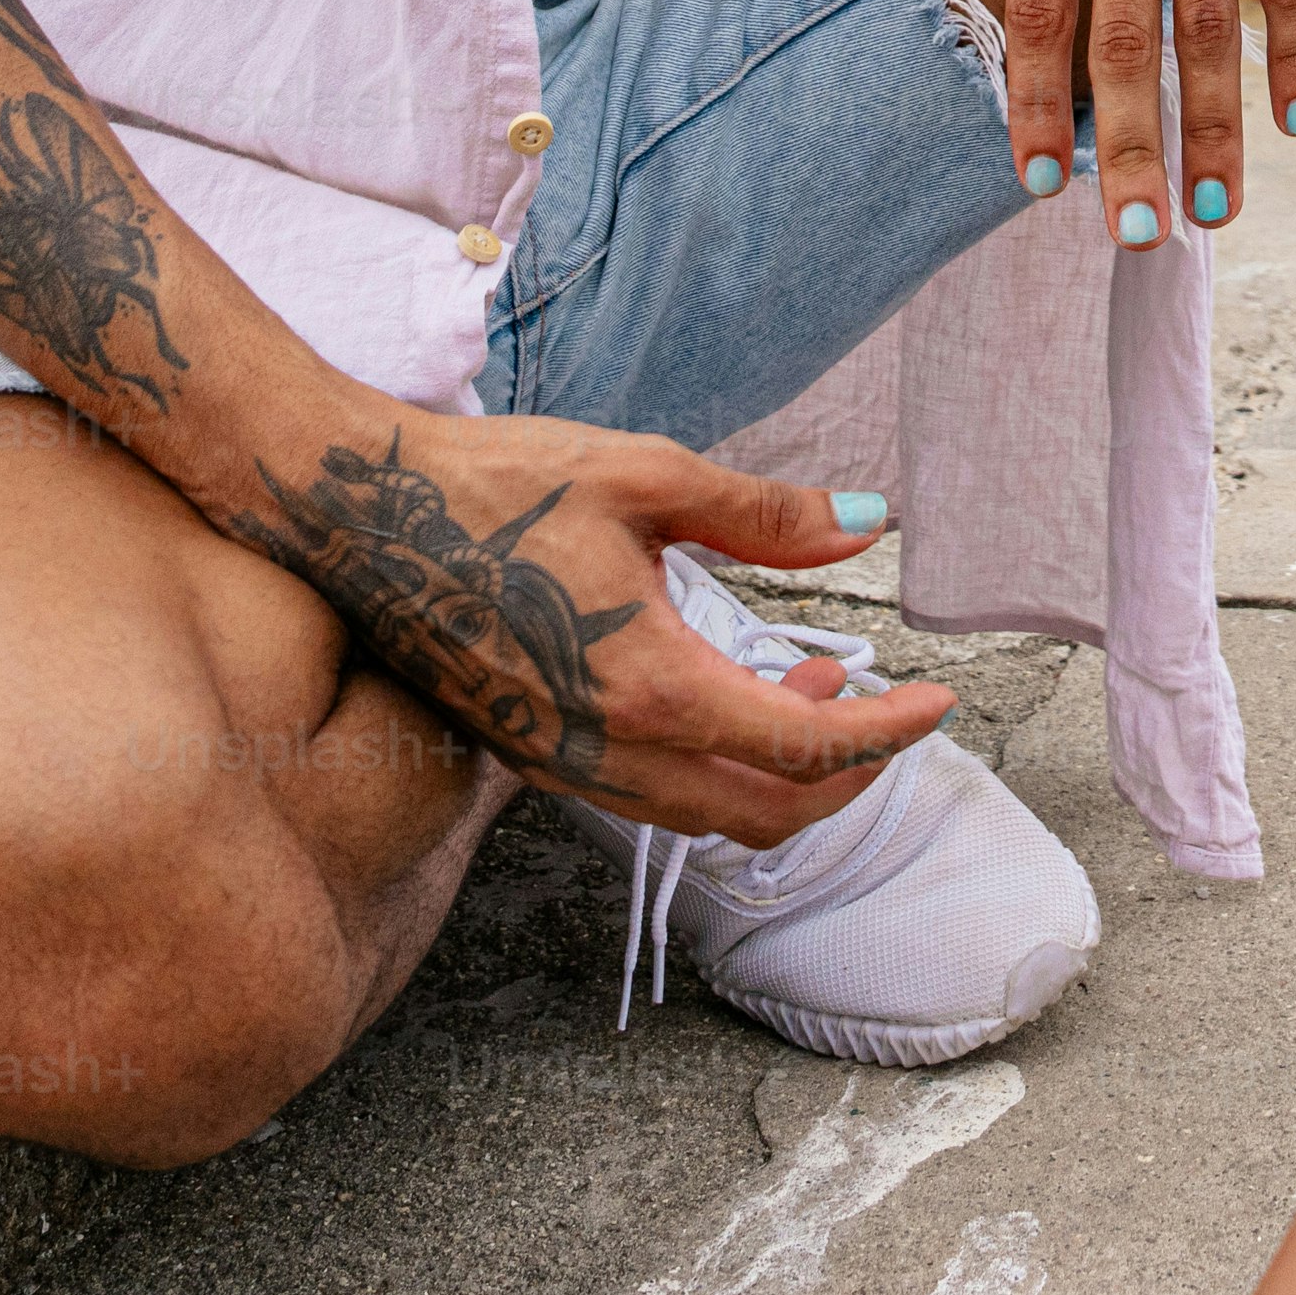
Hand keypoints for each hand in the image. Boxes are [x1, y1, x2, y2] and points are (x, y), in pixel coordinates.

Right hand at [242, 411, 943, 845]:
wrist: (358, 514)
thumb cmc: (497, 484)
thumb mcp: (646, 476)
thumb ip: (765, 515)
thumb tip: (867, 527)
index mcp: (649, 684)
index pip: (804, 747)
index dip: (887, 732)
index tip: (937, 699)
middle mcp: (607, 751)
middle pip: (765, 814)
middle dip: (848, 776)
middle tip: (889, 709)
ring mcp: (564, 766)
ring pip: (707, 818)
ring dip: (780, 775)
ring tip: (819, 683)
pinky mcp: (535, 756)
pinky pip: (652, 799)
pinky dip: (716, 770)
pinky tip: (730, 692)